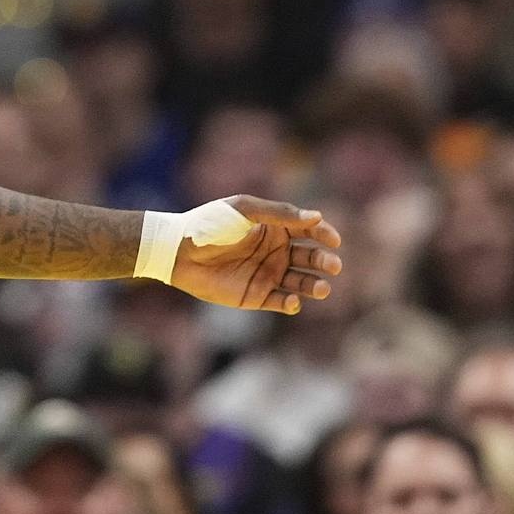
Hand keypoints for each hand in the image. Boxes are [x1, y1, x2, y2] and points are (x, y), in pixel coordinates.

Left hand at [167, 196, 341, 314]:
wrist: (179, 251)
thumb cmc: (210, 224)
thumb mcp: (244, 210)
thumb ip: (279, 213)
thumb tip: (316, 217)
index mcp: (275, 227)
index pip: (310, 231)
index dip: (325, 235)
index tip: (334, 240)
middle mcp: (276, 251)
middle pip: (310, 258)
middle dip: (325, 261)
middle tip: (333, 266)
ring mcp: (268, 274)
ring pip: (301, 282)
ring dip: (314, 285)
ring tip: (321, 288)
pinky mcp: (256, 296)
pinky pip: (281, 302)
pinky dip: (291, 303)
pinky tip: (292, 300)